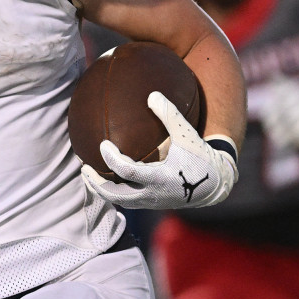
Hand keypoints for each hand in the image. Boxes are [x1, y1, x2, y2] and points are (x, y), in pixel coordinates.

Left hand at [81, 91, 237, 209]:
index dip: (112, 159)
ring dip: (101, 189)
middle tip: (83, 167)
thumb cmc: (200, 156)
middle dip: (96, 183)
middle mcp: (152, 195)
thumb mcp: (187, 134)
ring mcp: (151, 202)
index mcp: (159, 178)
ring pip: (119, 201)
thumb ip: (170, 114)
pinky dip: (113, 190)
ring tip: (89, 174)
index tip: (103, 144)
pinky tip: (106, 177)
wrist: (215, 183)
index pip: (127, 171)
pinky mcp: (151, 203)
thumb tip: (152, 94)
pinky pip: (127, 200)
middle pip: (115, 195)